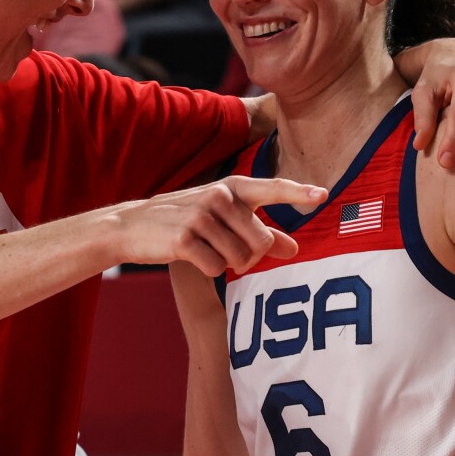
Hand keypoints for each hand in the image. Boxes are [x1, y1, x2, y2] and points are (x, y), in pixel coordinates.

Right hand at [114, 176, 326, 276]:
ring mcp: (201, 217)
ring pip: (241, 258)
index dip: (298, 193)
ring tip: (205, 250)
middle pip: (262, 242)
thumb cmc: (184, 221)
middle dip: (251, 256)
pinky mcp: (186, 240)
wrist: (132, 226)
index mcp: (232, 187)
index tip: (322, 195)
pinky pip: (217, 268)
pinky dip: (209, 269)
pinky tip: (191, 257)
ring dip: (228, 264)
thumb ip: (260, 232)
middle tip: (226, 250)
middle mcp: (219, 196)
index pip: (272, 188)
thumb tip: (296, 249)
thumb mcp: (222, 219)